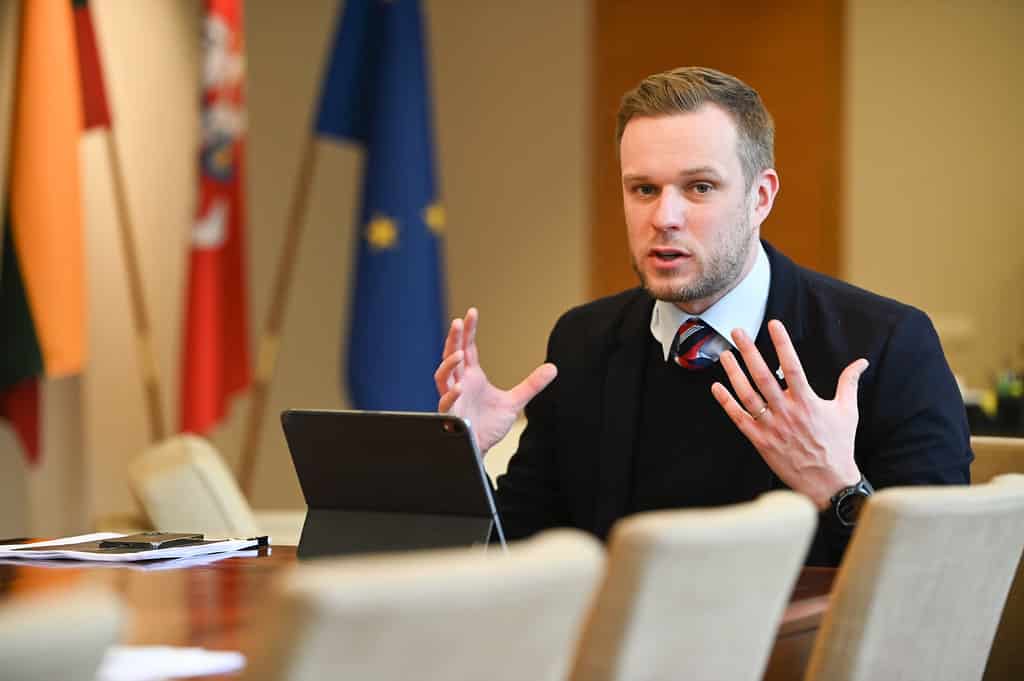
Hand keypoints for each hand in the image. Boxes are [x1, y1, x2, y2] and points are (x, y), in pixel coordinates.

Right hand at [434, 308, 556, 454]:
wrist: (482, 450)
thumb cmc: (489, 425)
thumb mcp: (515, 402)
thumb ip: (531, 384)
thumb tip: (553, 368)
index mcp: (471, 376)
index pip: (468, 348)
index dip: (468, 331)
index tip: (471, 312)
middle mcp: (459, 383)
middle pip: (451, 356)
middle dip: (453, 339)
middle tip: (457, 322)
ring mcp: (453, 399)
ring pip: (443, 377)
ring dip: (448, 364)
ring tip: (459, 353)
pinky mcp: (451, 417)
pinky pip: (446, 404)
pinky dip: (450, 395)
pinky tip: (458, 388)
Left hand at [710, 320, 868, 508]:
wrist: (828, 483)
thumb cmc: (839, 445)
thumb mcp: (848, 412)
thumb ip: (849, 383)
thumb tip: (861, 362)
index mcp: (808, 402)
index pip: (793, 366)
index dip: (783, 344)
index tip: (773, 324)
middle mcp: (787, 412)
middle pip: (764, 376)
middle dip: (749, 351)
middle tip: (737, 331)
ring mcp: (771, 427)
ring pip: (748, 395)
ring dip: (734, 373)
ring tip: (725, 354)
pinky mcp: (760, 441)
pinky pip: (739, 419)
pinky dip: (726, 402)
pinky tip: (716, 387)